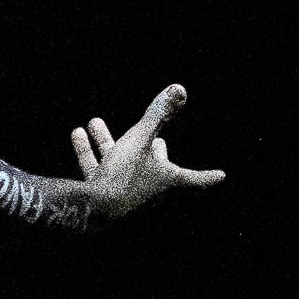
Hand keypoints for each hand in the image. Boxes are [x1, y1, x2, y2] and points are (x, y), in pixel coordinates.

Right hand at [69, 84, 225, 218]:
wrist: (93, 210)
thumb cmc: (124, 175)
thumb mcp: (140, 139)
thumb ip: (157, 115)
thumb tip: (179, 89)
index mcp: (168, 179)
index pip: (196, 178)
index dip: (208, 175)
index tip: (221, 175)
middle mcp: (150, 191)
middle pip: (158, 170)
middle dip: (156, 153)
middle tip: (160, 142)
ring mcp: (125, 196)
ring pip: (120, 165)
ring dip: (107, 142)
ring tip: (94, 122)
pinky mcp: (102, 196)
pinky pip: (97, 171)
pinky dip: (88, 152)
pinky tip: (77, 134)